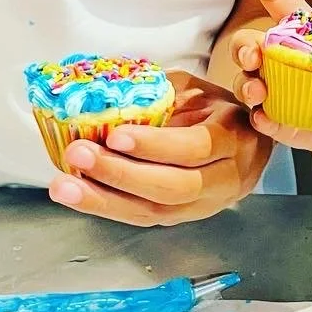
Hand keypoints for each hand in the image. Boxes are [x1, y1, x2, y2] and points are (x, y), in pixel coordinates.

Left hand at [48, 71, 270, 226]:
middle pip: (172, 187)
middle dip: (120, 174)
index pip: (195, 148)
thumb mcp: (198, 91)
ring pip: (153, 213)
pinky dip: (107, 206)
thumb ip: (162, 93)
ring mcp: (201, 207)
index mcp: (233, 138)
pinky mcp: (179, 220)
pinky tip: (78, 194)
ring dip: (104, 200)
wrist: (247, 148)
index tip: (116, 135)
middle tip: (78, 154)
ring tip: (64, 186)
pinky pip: (141, 219)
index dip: (155, 145)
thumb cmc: (215, 111)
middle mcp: (223, 180)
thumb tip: (109, 93)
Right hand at [228, 0, 311, 154]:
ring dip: (246, 84)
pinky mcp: (272, 118)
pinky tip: (266, 119)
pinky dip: (259, 117)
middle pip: (248, 43)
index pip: (282, 3)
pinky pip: (257, 116)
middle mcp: (278, 58)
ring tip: (258, 93)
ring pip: (245, 79)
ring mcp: (271, 88)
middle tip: (253, 56)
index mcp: (302, 35)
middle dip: (244, 46)